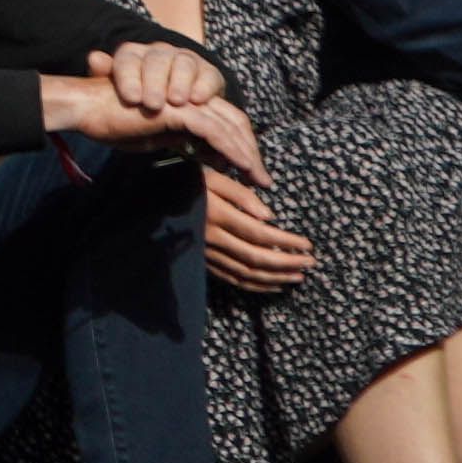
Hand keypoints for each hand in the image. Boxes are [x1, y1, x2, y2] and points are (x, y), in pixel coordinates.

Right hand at [193, 159, 315, 293]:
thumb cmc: (187, 182)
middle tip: (310, 263)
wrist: (151, 200)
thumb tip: (269, 218)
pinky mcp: (203, 262)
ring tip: (298, 277)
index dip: (285, 242)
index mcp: (217, 215)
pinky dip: (255, 285)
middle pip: (255, 258)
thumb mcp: (212, 177)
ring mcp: (207, 254)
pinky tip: (273, 285)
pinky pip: (232, 279)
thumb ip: (241, 194)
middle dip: (286, 263)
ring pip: (246, 273)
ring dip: (275, 278)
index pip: (259, 234)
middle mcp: (212, 239)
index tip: (307, 244)